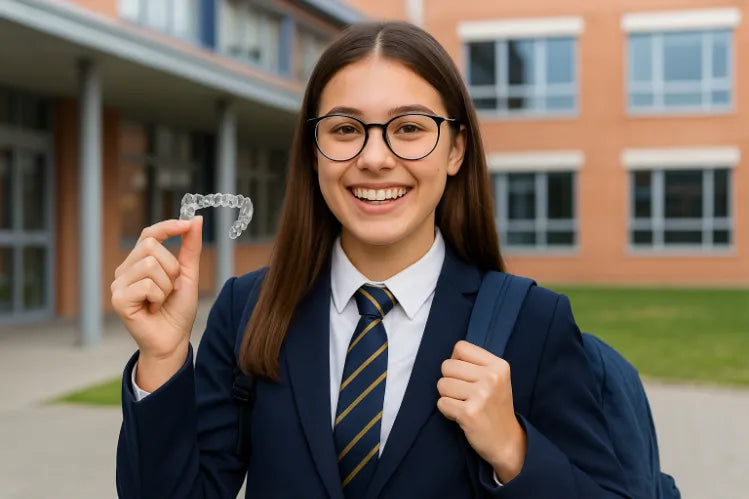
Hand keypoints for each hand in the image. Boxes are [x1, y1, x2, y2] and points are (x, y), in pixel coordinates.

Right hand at [110, 217, 202, 382]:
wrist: (174, 339)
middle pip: (152, 246)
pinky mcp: (118, 299)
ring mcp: (118, 284)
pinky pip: (147, 284)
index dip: (168, 226)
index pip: (149, 233)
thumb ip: (190, 248)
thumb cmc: (178, 309)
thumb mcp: (188, 274)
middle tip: (170, 289)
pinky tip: (153, 308)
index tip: (187, 224)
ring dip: (166, 285)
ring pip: (151, 265)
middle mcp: (125, 270)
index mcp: (139, 261)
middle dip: (172, 268)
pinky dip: (158, 297)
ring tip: (161, 300)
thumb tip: (195, 219)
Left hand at [437, 340, 526, 482]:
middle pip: (447, 366)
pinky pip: (441, 403)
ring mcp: (481, 395)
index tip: (466, 377)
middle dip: (450, 381)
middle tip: (465, 395)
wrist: (508, 443)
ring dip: (448, 397)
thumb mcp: (496, 379)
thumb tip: (449, 358)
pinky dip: (447, 411)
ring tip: (464, 405)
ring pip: (441, 384)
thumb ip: (476, 364)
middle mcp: (492, 377)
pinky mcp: (469, 413)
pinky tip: (462, 416)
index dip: (456, 362)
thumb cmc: (495, 407)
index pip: (460, 347)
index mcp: (499, 365)